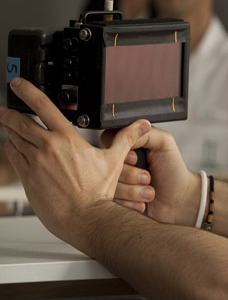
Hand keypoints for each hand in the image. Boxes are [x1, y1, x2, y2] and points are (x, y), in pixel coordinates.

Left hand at [0, 77, 149, 248]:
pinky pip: (13, 156)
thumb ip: (126, 138)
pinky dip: (11, 148)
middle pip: (19, 121)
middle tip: (5, 107)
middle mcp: (47, 148)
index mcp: (67, 139)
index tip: (18, 83)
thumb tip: (141, 125)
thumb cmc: (97, 192)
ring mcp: (34, 163)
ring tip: (8, 124)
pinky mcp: (27, 178)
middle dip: (9, 112)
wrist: (84, 217)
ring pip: (14, 138)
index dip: (27, 91)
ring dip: (9, 129)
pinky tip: (14, 146)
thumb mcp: (114, 161)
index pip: (43, 106)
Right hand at [101, 125, 200, 226]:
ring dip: (132, 190)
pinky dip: (129, 202)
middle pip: (106, 164)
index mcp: (128, 144)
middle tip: (147, 178)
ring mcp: (115, 181)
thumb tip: (129, 129)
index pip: (109, 139)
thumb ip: (146, 133)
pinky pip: (110, 200)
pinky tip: (142, 201)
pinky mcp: (115, 199)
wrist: (178, 200)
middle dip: (129, 174)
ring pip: (107, 184)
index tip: (135, 159)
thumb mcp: (164, 144)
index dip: (120, 151)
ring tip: (149, 191)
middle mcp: (119, 161)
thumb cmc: (173, 170)